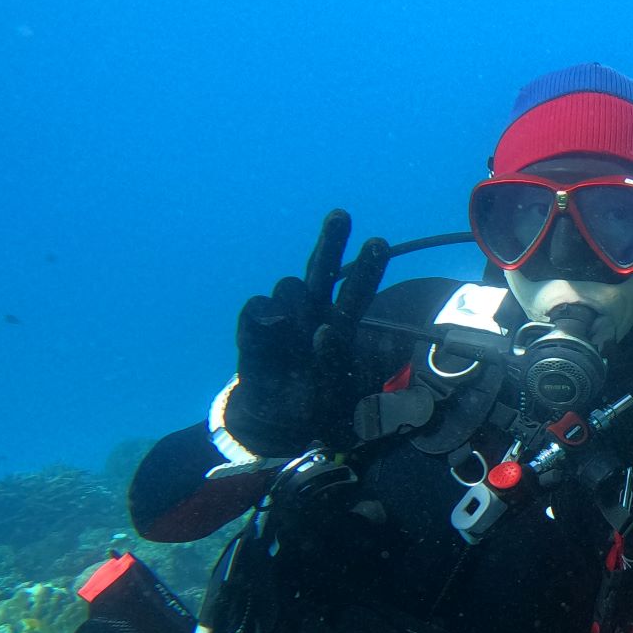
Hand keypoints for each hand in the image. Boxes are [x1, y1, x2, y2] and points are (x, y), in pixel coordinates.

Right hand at [226, 210, 388, 454]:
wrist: (277, 417)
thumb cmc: (320, 396)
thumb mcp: (350, 387)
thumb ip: (356, 362)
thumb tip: (345, 335)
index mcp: (341, 321)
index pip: (358, 289)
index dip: (367, 267)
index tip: (377, 242)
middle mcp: (313, 312)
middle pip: (323, 270)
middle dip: (332, 241)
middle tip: (341, 215)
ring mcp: (283, 319)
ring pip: (291, 288)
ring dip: (297, 300)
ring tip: (299, 331)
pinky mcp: (254, 331)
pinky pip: (257, 310)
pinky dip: (264, 315)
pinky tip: (270, 327)